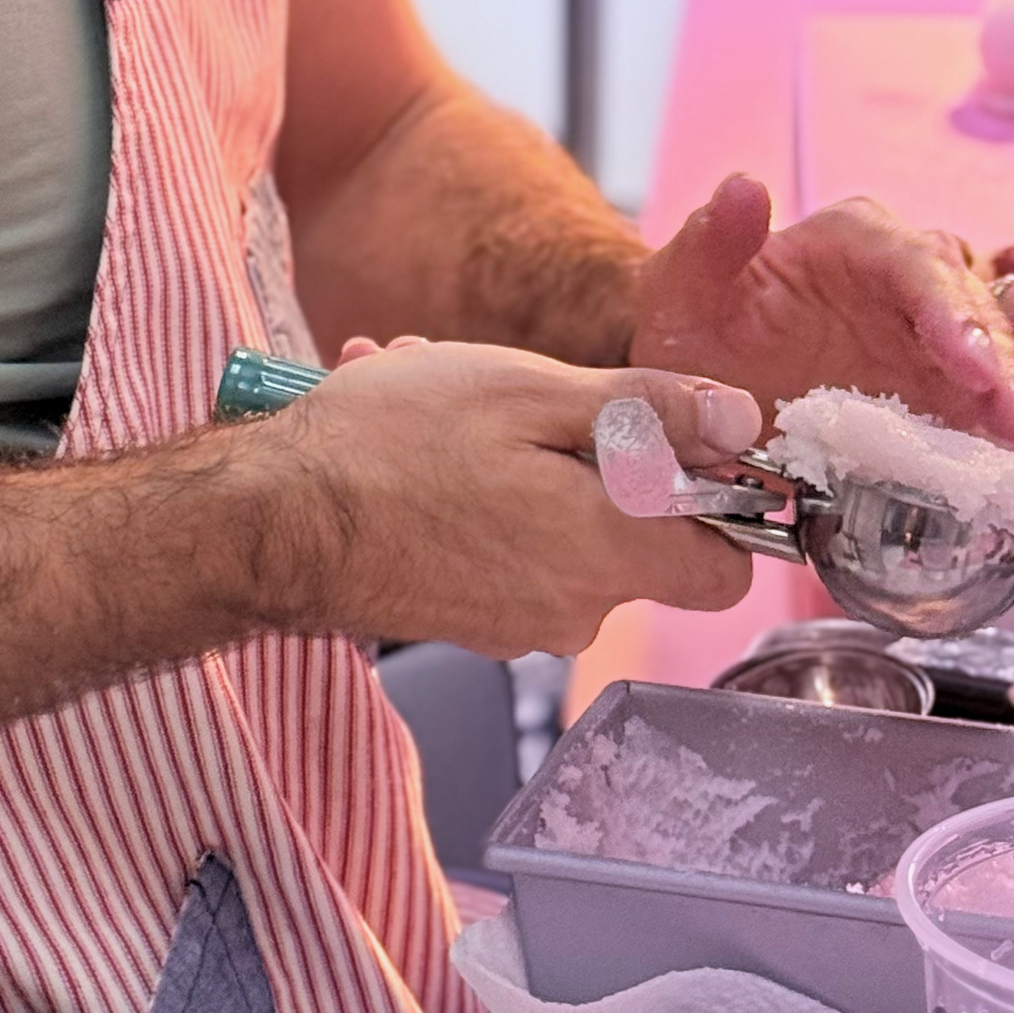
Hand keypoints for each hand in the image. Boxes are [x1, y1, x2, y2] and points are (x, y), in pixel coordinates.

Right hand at [242, 337, 760, 656]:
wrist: (271, 522)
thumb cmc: (391, 446)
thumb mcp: (529, 392)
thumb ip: (648, 414)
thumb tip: (742, 422)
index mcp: (606, 554)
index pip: (726, 566)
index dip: (717, 497)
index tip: (674, 438)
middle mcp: (574, 609)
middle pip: (636, 533)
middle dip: (591, 452)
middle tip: (518, 389)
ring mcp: (518, 623)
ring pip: (562, 527)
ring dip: (521, 458)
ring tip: (441, 394)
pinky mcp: (470, 619)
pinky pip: (508, 546)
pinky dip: (481, 492)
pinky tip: (416, 437)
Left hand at [629, 177, 1013, 457]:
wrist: (707, 384)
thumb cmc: (699, 333)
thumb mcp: (681, 295)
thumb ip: (709, 245)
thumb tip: (744, 187)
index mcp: (853, 243)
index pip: (916, 262)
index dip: (953, 313)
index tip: (975, 372)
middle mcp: (917, 274)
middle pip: (999, 286)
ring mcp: (958, 327)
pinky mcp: (982, 382)